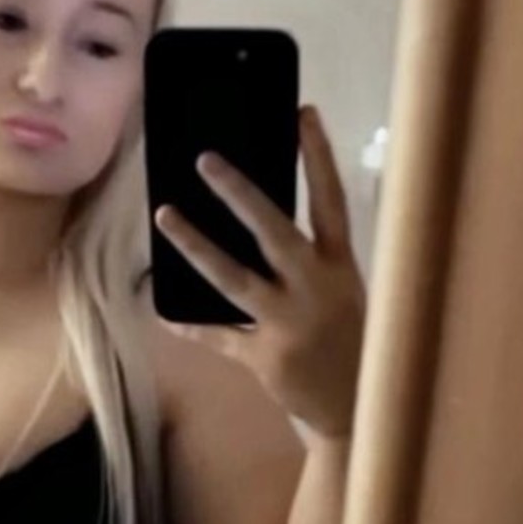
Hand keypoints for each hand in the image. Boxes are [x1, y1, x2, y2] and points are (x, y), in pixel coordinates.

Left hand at [153, 104, 365, 437]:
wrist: (359, 409)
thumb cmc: (349, 340)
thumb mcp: (342, 293)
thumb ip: (309, 260)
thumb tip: (256, 218)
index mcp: (340, 267)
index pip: (331, 202)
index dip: (318, 158)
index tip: (302, 114)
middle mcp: (315, 289)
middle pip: (275, 232)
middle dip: (240, 194)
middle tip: (206, 159)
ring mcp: (288, 324)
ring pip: (234, 278)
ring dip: (196, 245)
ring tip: (164, 215)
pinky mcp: (265, 358)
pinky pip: (219, 336)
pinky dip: (191, 327)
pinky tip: (163, 314)